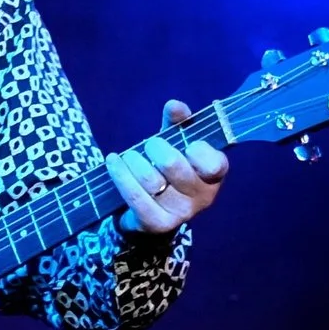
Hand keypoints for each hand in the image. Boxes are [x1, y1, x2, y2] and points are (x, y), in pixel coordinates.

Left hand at [108, 99, 229, 233]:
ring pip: (150, 180)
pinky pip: (135, 196)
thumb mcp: (177, 143)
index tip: (187, 144)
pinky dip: (120, 175)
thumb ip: (178, 123)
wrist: (153, 211)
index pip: (214, 163)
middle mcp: (202, 197)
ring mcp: (180, 213)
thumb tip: (174, 105)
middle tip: (150, 145)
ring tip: (128, 156)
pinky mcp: (157, 224)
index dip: (199, 151)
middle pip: (173, 165)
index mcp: (213, 176)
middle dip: (155, 148)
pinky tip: (113, 162)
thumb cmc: (169, 170)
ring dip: (134, 162)